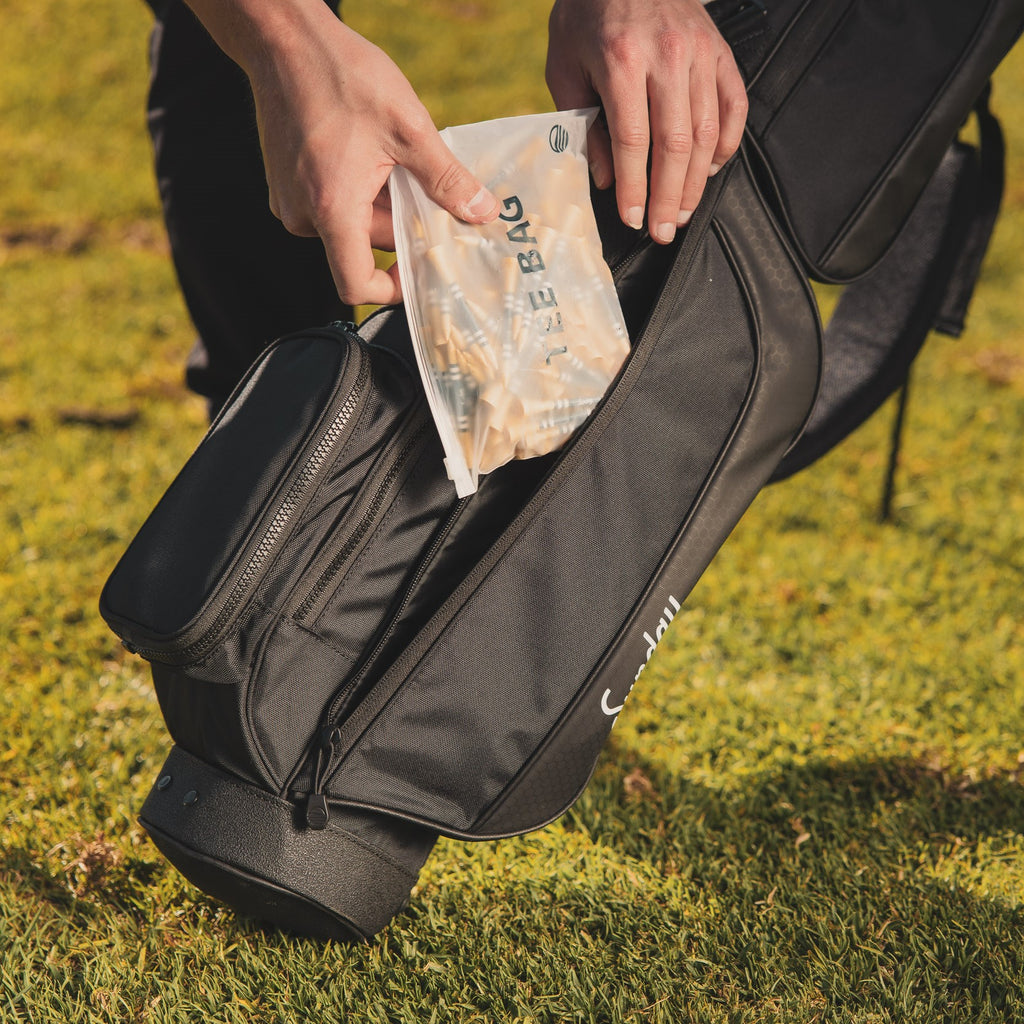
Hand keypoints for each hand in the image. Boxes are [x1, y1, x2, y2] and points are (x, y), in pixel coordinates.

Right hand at [188, 1, 499, 305]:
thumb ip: (447, 179)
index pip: (356, 284)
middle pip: (363, 247)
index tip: (419, 275)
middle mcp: (303, 214)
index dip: (391, 290)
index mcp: (332, 210)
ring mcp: (291, 199)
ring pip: (350, 223)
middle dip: (400, 227)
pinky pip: (333, 204)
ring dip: (382, 205)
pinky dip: (360, 191)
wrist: (284, 39)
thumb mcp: (410, 129)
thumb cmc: (340, 76)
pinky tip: (376, 157)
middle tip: (432, 198)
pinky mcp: (288, 184)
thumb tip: (482, 212)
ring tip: (400, 165)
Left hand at [546, 0, 747, 242]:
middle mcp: (666, 56)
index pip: (632, 141)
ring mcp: (699, 53)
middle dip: (668, 197)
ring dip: (696, 182)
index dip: (634, 188)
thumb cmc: (587, 15)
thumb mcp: (565, 66)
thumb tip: (605, 178)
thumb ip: (582, 123)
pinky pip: (733, 107)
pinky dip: (725, 145)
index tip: (632, 219)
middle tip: (661, 231)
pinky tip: (709, 172)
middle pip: (675, 145)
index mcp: (621, 60)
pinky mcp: (720, 51)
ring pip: (706, 133)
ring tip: (682, 212)